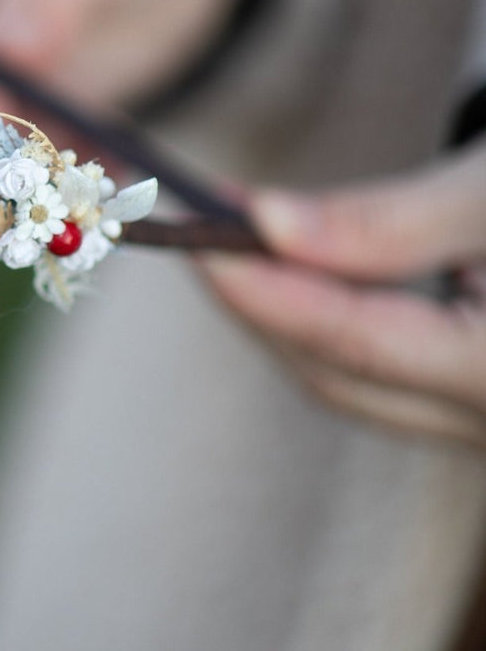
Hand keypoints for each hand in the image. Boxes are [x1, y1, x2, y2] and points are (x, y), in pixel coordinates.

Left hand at [197, 140, 485, 448]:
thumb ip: (388, 222)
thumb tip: (266, 227)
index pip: (361, 344)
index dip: (269, 293)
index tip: (195, 240)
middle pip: (343, 376)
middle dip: (261, 304)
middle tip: (193, 230)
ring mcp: (485, 429)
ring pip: (355, 384)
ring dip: (285, 314)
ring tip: (227, 237)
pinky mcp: (474, 406)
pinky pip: (381, 377)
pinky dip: (327, 322)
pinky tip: (289, 267)